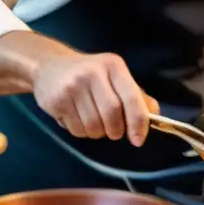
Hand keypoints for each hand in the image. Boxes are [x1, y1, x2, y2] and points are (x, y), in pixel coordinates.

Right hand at [32, 52, 159, 145]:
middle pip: (112, 114)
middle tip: (114, 131)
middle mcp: (92, 73)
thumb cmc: (89, 73)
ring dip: (98, 133)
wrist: (49, 65)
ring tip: (94, 122)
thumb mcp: (114, 75)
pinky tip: (78, 119)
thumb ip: (135, 94)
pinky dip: (82, 132)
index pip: (131, 97)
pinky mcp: (55, 101)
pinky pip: (76, 130)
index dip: (138, 122)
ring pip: (93, 126)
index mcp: (113, 65)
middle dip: (116, 130)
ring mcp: (72, 87)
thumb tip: (154, 113)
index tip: (139, 139)